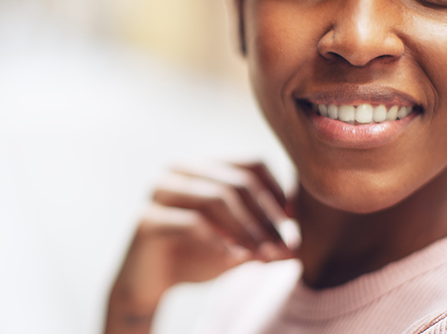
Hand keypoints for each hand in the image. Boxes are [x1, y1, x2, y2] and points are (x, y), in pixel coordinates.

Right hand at [104, 161, 297, 333]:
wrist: (149, 283)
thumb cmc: (196, 257)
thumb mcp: (237, 246)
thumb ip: (265, 240)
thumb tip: (299, 245)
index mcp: (203, 165)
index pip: (252, 164)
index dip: (277, 193)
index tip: (292, 226)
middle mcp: (179, 169)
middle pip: (238, 181)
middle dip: (266, 217)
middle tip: (284, 247)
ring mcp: (159, 189)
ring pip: (216, 196)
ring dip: (247, 228)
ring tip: (264, 255)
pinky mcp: (146, 217)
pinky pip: (191, 222)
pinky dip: (218, 241)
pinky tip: (235, 259)